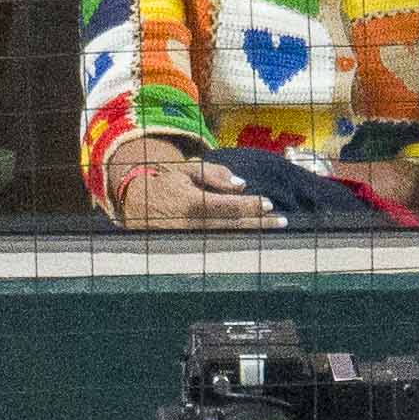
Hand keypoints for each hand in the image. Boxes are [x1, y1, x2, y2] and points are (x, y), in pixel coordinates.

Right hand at [97, 140, 279, 230]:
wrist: (136, 203)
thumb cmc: (166, 182)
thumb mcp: (188, 169)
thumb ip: (215, 173)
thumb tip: (242, 185)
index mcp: (193, 204)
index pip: (231, 207)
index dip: (252, 206)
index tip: (269, 203)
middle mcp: (193, 226)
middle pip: (235, 226)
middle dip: (260, 224)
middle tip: (282, 222)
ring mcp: (191, 241)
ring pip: (229, 239)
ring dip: (253, 235)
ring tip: (273, 230)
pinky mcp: (189, 250)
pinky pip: (218, 246)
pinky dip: (237, 241)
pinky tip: (252, 238)